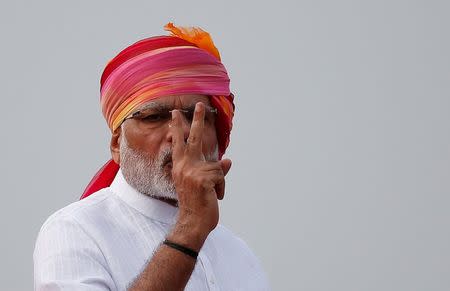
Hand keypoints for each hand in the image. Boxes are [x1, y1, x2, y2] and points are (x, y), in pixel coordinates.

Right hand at [169, 102, 231, 246]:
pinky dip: (222, 188)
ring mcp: (192, 171)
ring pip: (217, 165)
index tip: (176, 113)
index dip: (178, 127)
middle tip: (200, 104)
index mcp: (180, 166)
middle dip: (197, 119)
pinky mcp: (203, 178)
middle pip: (194, 138)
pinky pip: (221, 176)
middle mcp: (184, 166)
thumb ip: (211, 170)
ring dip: (219, 181)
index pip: (179, 143)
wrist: (192, 223)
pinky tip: (215, 197)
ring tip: (212, 195)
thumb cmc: (196, 204)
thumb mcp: (200, 184)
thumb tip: (227, 160)